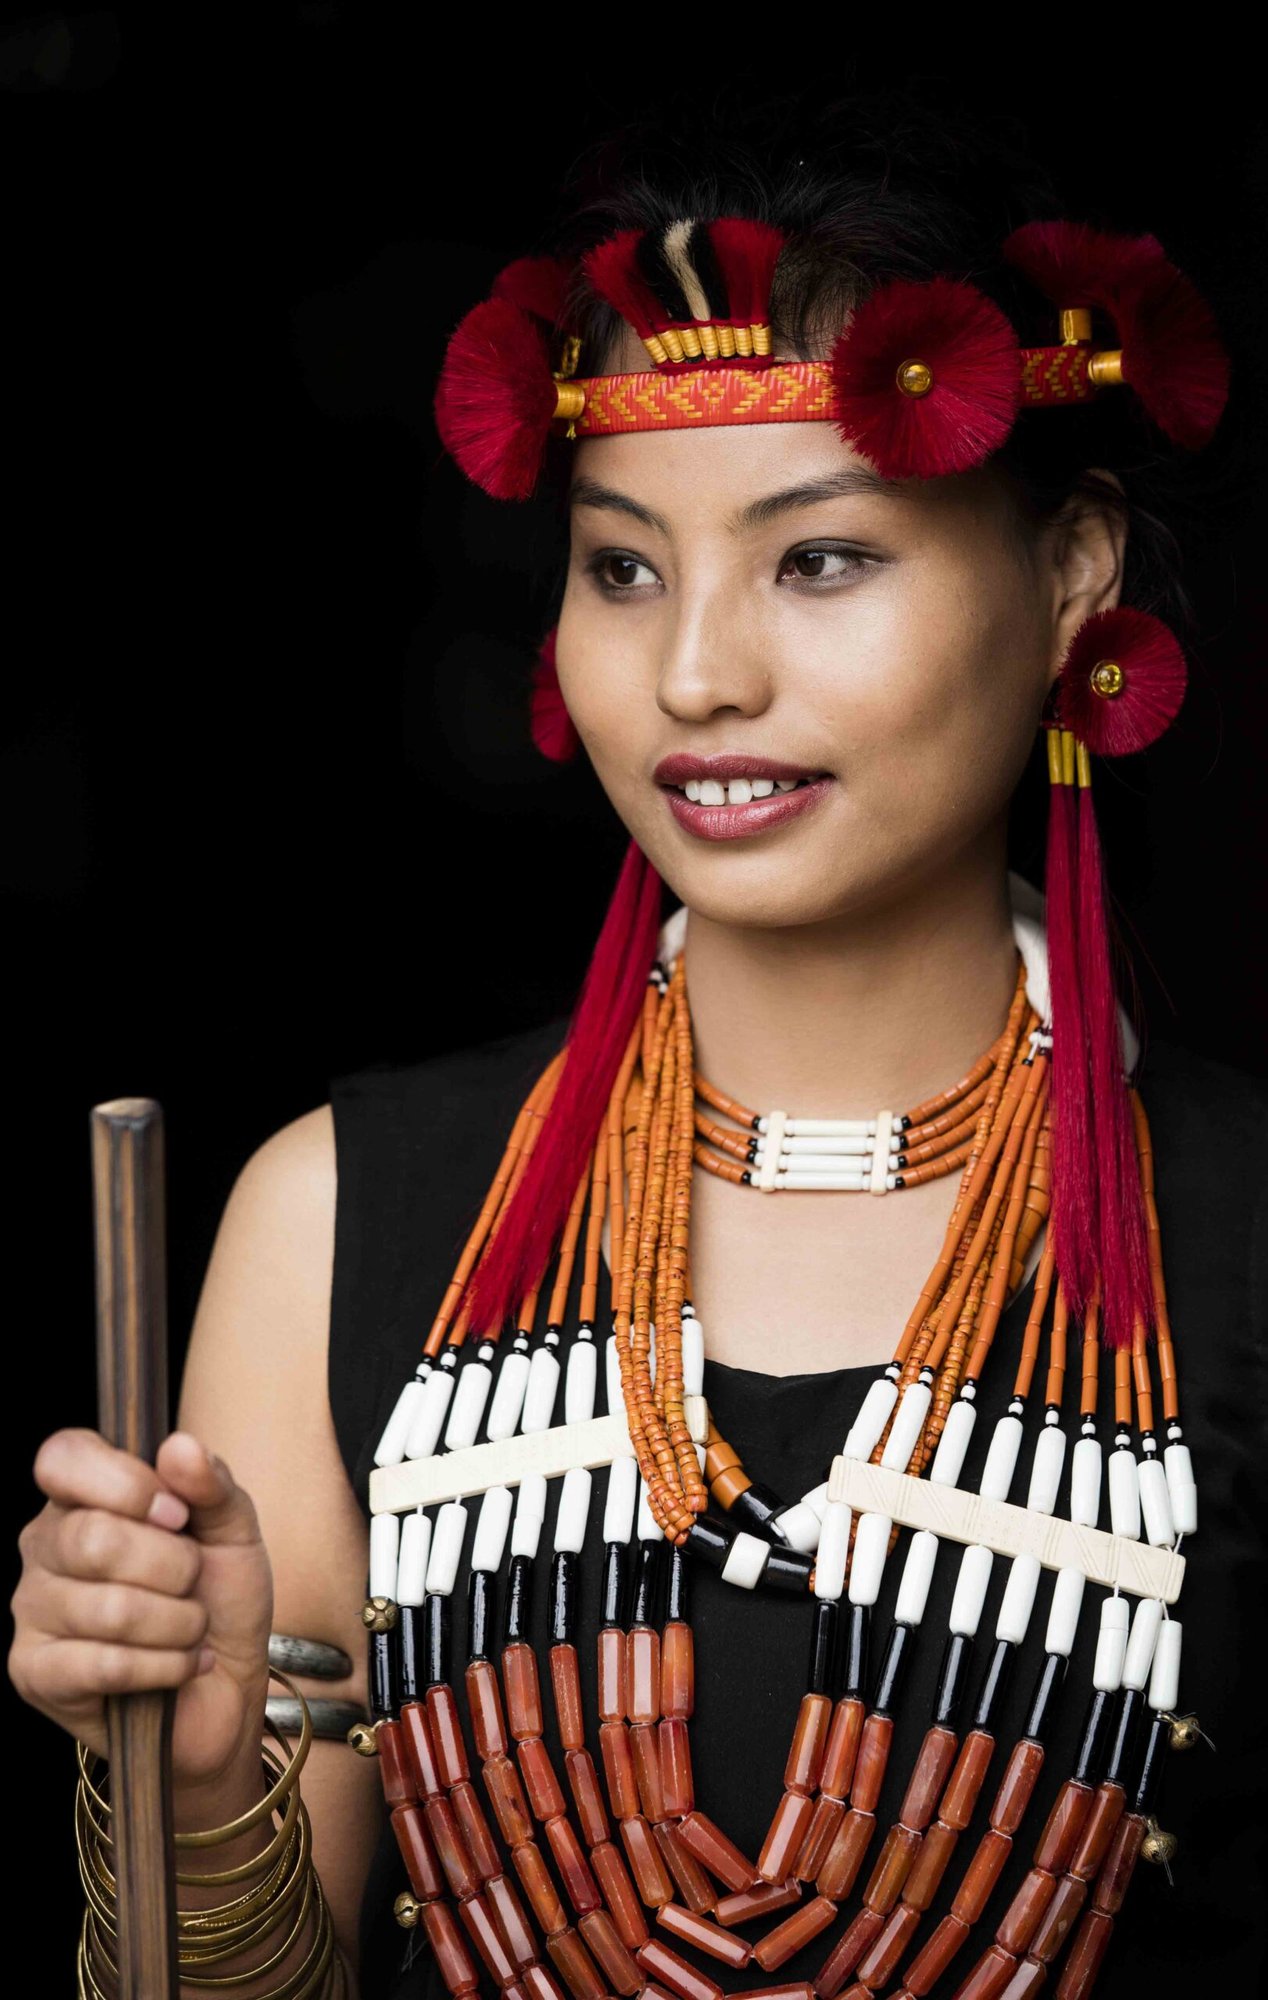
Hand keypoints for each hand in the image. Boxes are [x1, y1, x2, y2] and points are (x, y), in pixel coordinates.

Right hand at [9, 1429, 273, 1792]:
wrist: (224, 1689)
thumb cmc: (220, 1597)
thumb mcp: (233, 1530)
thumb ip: (211, 1483)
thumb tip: (179, 1445)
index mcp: (81, 1496)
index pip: (63, 1458)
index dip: (126, 1484)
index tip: (178, 1514)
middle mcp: (43, 1546)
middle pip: (94, 1538)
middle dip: (173, 1567)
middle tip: (191, 1583)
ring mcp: (32, 1610)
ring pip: (109, 1607)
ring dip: (178, 1623)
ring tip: (190, 1629)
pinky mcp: (34, 1673)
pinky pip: (105, 1664)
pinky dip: (165, 1666)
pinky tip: (180, 1666)